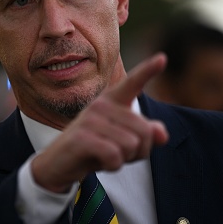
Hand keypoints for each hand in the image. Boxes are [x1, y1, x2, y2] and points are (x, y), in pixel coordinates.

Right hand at [31, 53, 168, 192]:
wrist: (59, 164)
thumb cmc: (96, 149)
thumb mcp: (125, 142)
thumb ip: (147, 135)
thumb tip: (162, 134)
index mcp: (113, 101)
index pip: (133, 83)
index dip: (148, 70)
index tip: (162, 58)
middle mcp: (101, 105)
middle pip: (144, 131)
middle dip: (139, 151)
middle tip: (118, 153)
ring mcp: (89, 119)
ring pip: (131, 145)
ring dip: (124, 159)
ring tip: (106, 156)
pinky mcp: (81, 138)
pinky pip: (115, 155)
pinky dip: (113, 165)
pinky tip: (99, 163)